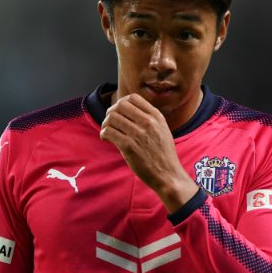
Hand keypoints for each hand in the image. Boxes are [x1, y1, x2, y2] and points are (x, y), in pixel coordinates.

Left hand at [100, 93, 198, 212]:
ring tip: (107, 132)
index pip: (133, 98)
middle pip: (120, 106)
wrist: (168, 174)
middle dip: (110, 112)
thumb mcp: (162, 130)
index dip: (121, 103)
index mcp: (156, 116)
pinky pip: (109, 132)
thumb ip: (149, 118)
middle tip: (109, 122)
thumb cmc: (163, 154)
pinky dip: (103, 134)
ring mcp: (138, 134)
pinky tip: (106, 139)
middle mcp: (148, 122)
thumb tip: (127, 110)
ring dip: (105, 124)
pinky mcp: (129, 146)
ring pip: (112, 118)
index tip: (118, 112)